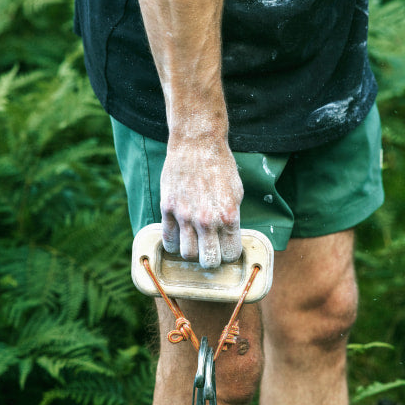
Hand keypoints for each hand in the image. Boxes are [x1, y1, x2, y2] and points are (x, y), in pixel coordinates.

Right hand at [160, 133, 243, 268]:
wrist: (197, 144)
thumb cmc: (220, 166)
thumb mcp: (236, 192)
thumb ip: (231, 217)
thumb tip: (227, 236)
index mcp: (229, 216)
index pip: (230, 254)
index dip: (228, 253)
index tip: (225, 248)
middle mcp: (207, 220)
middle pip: (208, 261)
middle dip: (211, 259)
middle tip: (209, 251)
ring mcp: (185, 215)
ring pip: (187, 254)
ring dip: (192, 252)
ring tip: (194, 243)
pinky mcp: (168, 208)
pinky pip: (168, 239)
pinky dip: (173, 243)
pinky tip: (178, 237)